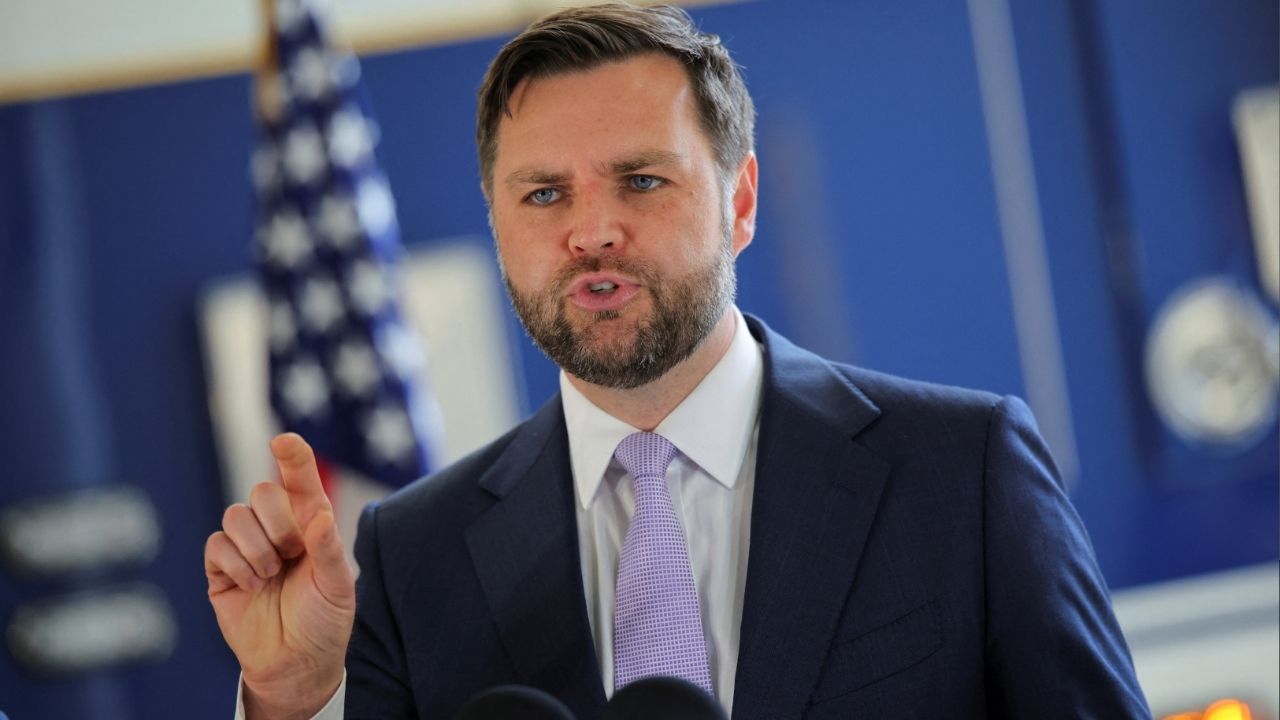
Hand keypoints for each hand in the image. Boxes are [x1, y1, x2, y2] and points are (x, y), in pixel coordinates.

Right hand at [204, 434, 354, 719]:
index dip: (293, 456)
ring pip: (235, 515)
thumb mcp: (337, 587)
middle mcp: (278, 527)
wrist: (296, 661)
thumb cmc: (324, 619)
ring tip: (271, 576)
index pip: (300, 479)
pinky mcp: (221, 567)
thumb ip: (329, 551)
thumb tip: (321, 517)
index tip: (284, 441)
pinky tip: (252, 586)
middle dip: (277, 523)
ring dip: (257, 548)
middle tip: (292, 555)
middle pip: (262, 492)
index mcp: (311, 522)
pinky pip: (216, 544)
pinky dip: (236, 565)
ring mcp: (247, 545)